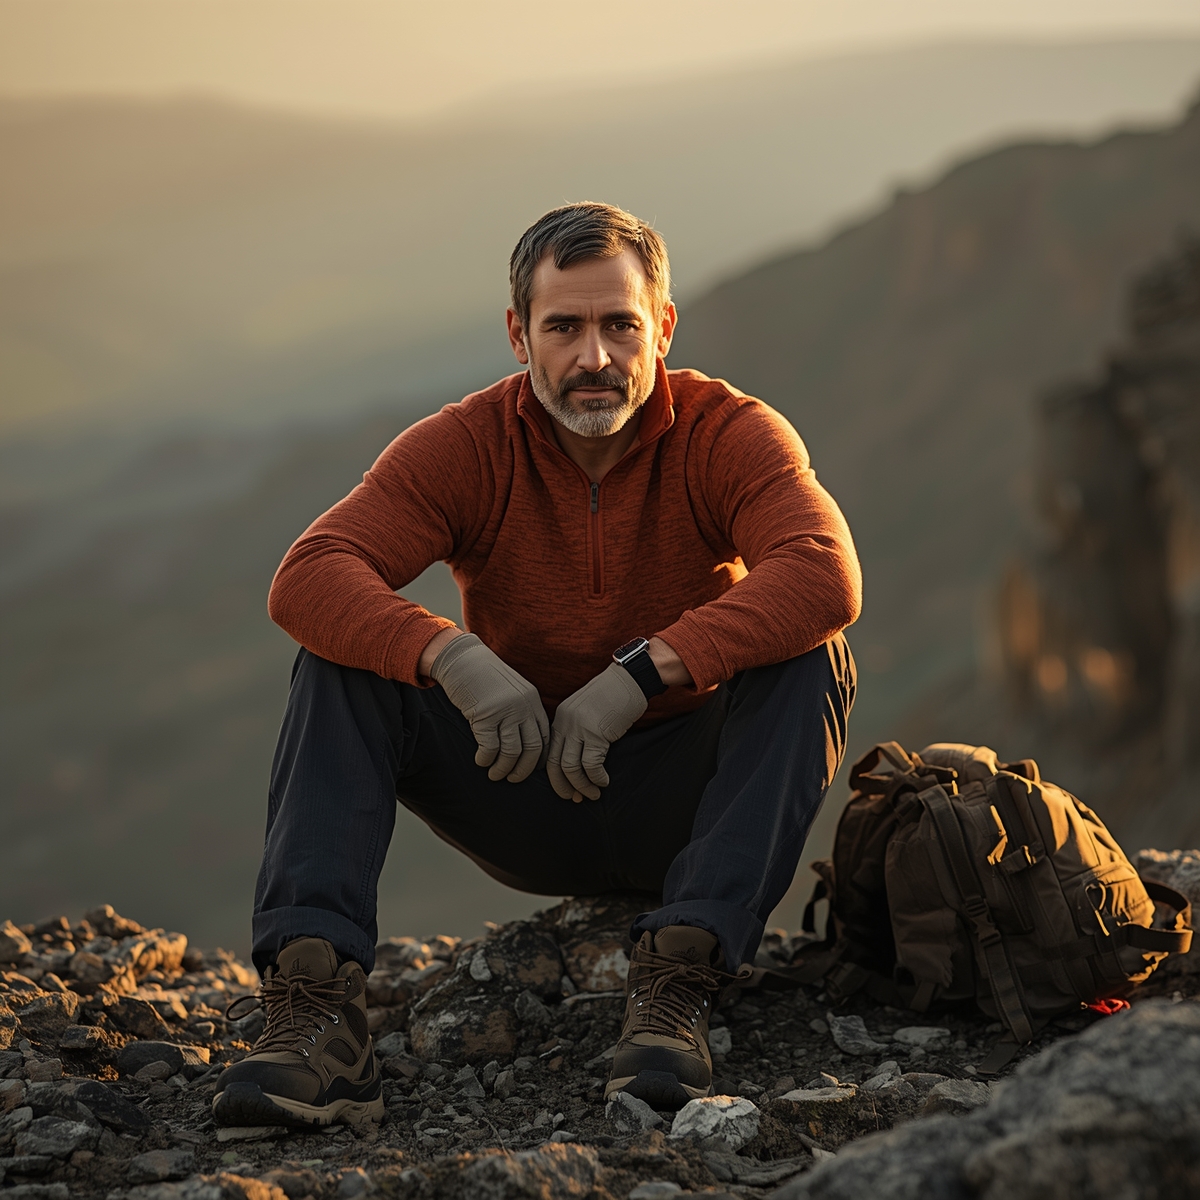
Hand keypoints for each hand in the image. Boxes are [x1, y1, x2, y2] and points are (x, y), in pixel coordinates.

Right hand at [429, 634, 548, 782]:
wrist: (462, 659)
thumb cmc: (484, 678)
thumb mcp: (511, 691)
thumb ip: (521, 712)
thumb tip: (523, 746)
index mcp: (533, 701)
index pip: (544, 738)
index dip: (538, 759)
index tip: (528, 769)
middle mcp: (523, 706)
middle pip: (532, 749)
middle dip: (523, 770)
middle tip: (512, 779)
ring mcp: (505, 710)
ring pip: (512, 752)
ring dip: (503, 769)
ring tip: (494, 774)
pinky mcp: (485, 714)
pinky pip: (490, 748)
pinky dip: (485, 759)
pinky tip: (480, 761)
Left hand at [547, 664, 646, 801]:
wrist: (629, 679)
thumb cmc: (613, 696)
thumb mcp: (586, 712)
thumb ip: (578, 732)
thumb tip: (579, 763)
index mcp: (560, 718)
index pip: (549, 753)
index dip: (556, 776)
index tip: (566, 789)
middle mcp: (565, 723)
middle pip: (555, 764)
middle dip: (563, 786)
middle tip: (574, 798)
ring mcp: (579, 728)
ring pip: (571, 768)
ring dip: (581, 786)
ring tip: (592, 794)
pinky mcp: (596, 733)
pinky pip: (591, 765)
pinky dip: (597, 778)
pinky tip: (604, 782)